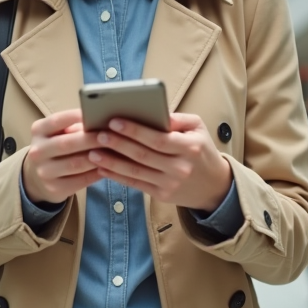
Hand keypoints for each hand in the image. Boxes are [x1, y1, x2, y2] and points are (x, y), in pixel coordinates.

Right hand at [21, 109, 103, 204]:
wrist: (38, 177)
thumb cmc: (56, 146)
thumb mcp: (57, 133)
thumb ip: (74, 126)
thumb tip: (100, 120)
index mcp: (38, 131)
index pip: (57, 120)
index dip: (77, 117)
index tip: (96, 113)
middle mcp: (37, 151)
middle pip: (67, 144)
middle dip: (91, 139)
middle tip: (111, 135)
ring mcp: (44, 172)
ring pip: (76, 164)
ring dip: (98, 157)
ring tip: (114, 151)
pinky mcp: (55, 188)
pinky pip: (82, 180)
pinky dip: (97, 173)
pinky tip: (109, 167)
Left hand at [85, 114, 232, 212]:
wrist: (214, 186)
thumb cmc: (201, 150)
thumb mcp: (197, 128)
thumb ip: (177, 119)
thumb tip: (152, 111)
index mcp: (190, 148)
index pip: (157, 139)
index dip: (134, 131)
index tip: (115, 121)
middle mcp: (180, 167)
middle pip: (143, 155)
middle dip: (118, 144)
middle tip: (98, 134)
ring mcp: (170, 184)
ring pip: (136, 171)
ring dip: (112, 162)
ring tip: (93, 151)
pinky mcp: (162, 195)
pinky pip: (135, 184)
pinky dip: (117, 175)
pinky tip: (102, 167)